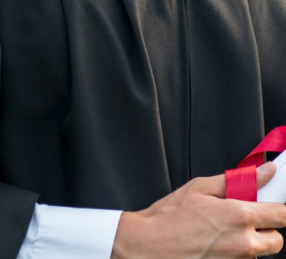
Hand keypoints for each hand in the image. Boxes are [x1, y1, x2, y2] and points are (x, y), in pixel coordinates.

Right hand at [112, 162, 285, 257]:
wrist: (150, 246)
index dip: (278, 207)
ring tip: (219, 232)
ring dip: (247, 241)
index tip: (273, 203)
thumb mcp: (199, 188)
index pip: (281, 214)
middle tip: (241, 218)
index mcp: (238, 215)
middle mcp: (245, 243)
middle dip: (264, 228)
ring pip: (258, 252)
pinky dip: (234, 253)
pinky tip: (213, 244)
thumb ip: (235, 180)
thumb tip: (264, 172)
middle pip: (277, 239)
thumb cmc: (170, 216)